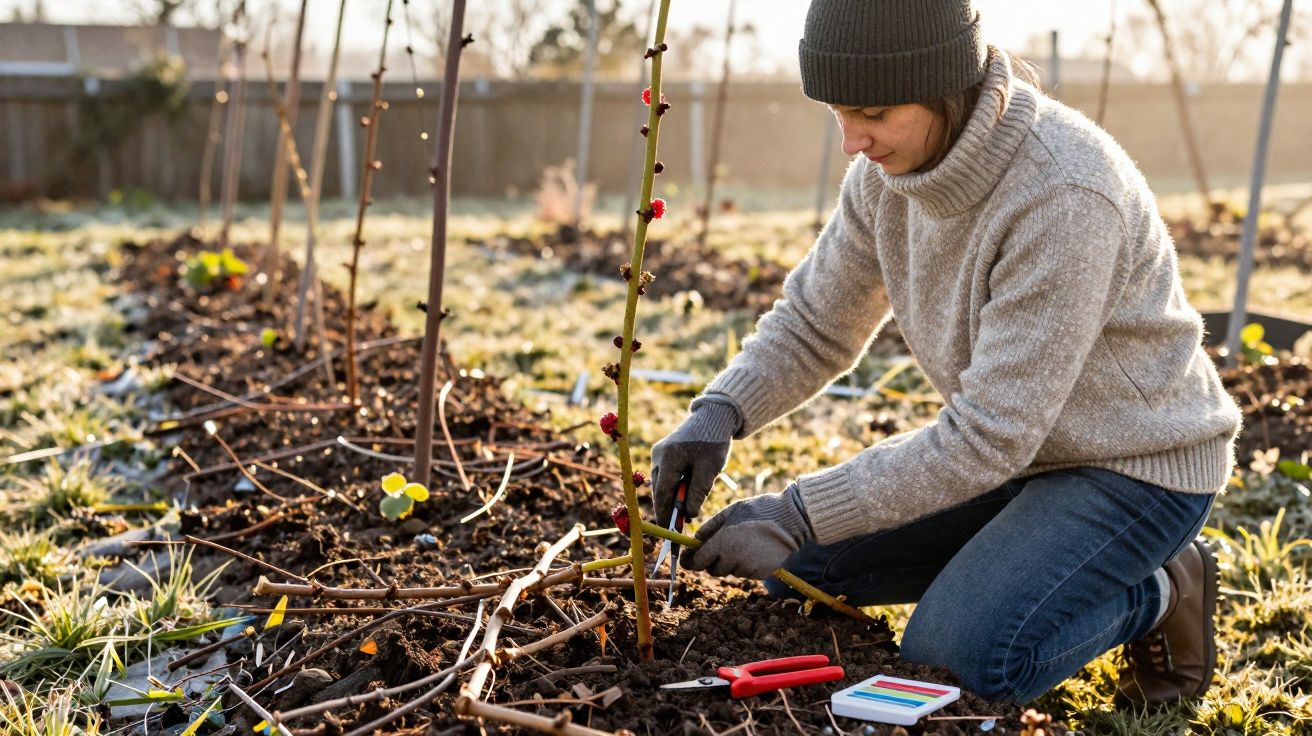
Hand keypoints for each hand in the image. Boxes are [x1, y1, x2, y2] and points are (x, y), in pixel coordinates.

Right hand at [650, 399, 740, 522]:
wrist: (714, 417)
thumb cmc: (714, 442)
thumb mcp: (709, 469)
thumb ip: (697, 492)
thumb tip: (688, 515)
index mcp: (668, 458)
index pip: (662, 494)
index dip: (664, 515)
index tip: (668, 533)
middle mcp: (658, 456)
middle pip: (660, 490)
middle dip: (668, 511)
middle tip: (676, 531)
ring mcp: (659, 453)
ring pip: (662, 484)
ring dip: (672, 499)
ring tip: (684, 516)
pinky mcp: (663, 453)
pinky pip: (666, 476)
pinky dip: (674, 488)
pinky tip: (684, 498)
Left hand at [681, 483, 812, 579]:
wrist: (792, 519)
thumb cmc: (760, 510)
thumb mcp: (731, 511)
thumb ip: (711, 527)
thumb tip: (695, 540)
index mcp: (722, 542)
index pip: (698, 561)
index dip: (691, 561)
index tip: (689, 559)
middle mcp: (733, 558)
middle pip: (713, 569)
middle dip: (712, 560)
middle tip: (720, 547)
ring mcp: (749, 568)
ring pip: (731, 571)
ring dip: (731, 562)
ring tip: (744, 543)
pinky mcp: (762, 573)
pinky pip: (746, 573)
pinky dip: (746, 565)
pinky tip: (755, 550)